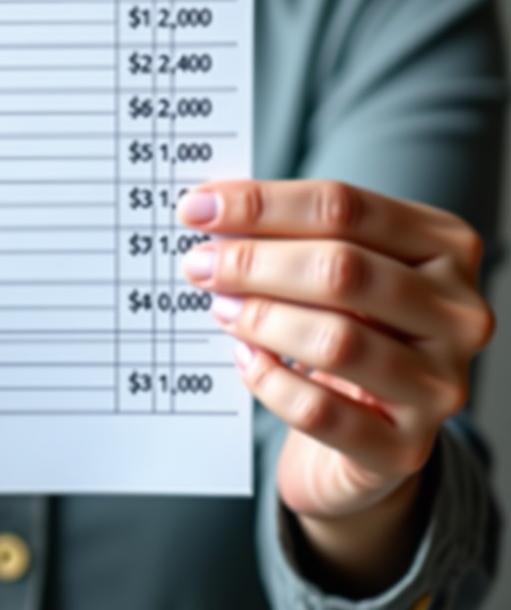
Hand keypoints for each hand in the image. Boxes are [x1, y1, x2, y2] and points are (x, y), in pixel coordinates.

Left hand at [178, 180, 492, 586]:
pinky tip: (245, 359)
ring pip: (336, 340)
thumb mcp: (332, 266)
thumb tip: (210, 212)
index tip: (195, 208)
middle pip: (341, 269)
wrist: (371, 426)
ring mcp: (439, 384)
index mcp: (443, 246)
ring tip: (221, 309)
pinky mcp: (406, 448)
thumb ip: (287, 235)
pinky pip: (320, 411)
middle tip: (197, 264)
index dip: (261, 204)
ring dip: (261, 319)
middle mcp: (456, 312)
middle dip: (254, 263)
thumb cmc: (348, 323)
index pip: (343, 207)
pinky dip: (269, 381)